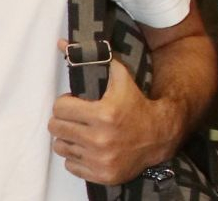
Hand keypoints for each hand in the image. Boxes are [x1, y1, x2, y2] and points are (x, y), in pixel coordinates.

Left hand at [49, 40, 179, 184]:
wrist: (160, 135)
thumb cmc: (136, 102)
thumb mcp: (119, 76)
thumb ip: (92, 57)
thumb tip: (61, 42)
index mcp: (103, 114)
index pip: (59, 109)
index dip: (65, 103)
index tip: (73, 103)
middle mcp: (101, 140)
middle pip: (56, 128)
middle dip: (63, 120)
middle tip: (75, 118)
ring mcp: (101, 160)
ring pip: (61, 147)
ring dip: (67, 138)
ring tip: (80, 132)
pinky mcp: (103, 175)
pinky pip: (71, 166)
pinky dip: (76, 157)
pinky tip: (88, 148)